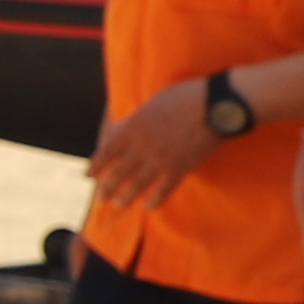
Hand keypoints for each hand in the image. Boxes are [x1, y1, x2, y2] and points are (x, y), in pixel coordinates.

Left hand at [87, 78, 213, 211]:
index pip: (107, 152)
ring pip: (137, 185)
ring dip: (125, 197)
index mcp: (133, 128)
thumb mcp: (152, 104)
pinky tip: (149, 207)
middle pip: (118, 173)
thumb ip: (136, 120)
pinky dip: (155, 200)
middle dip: (107, 187)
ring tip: (118, 205)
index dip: (96, 165)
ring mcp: (161, 160)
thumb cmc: (184, 97)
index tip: (88, 176)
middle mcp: (142, 147)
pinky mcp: (180, 168)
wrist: (215, 104)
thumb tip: (120, 129)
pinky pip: (164, 190)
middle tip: (100, 198)